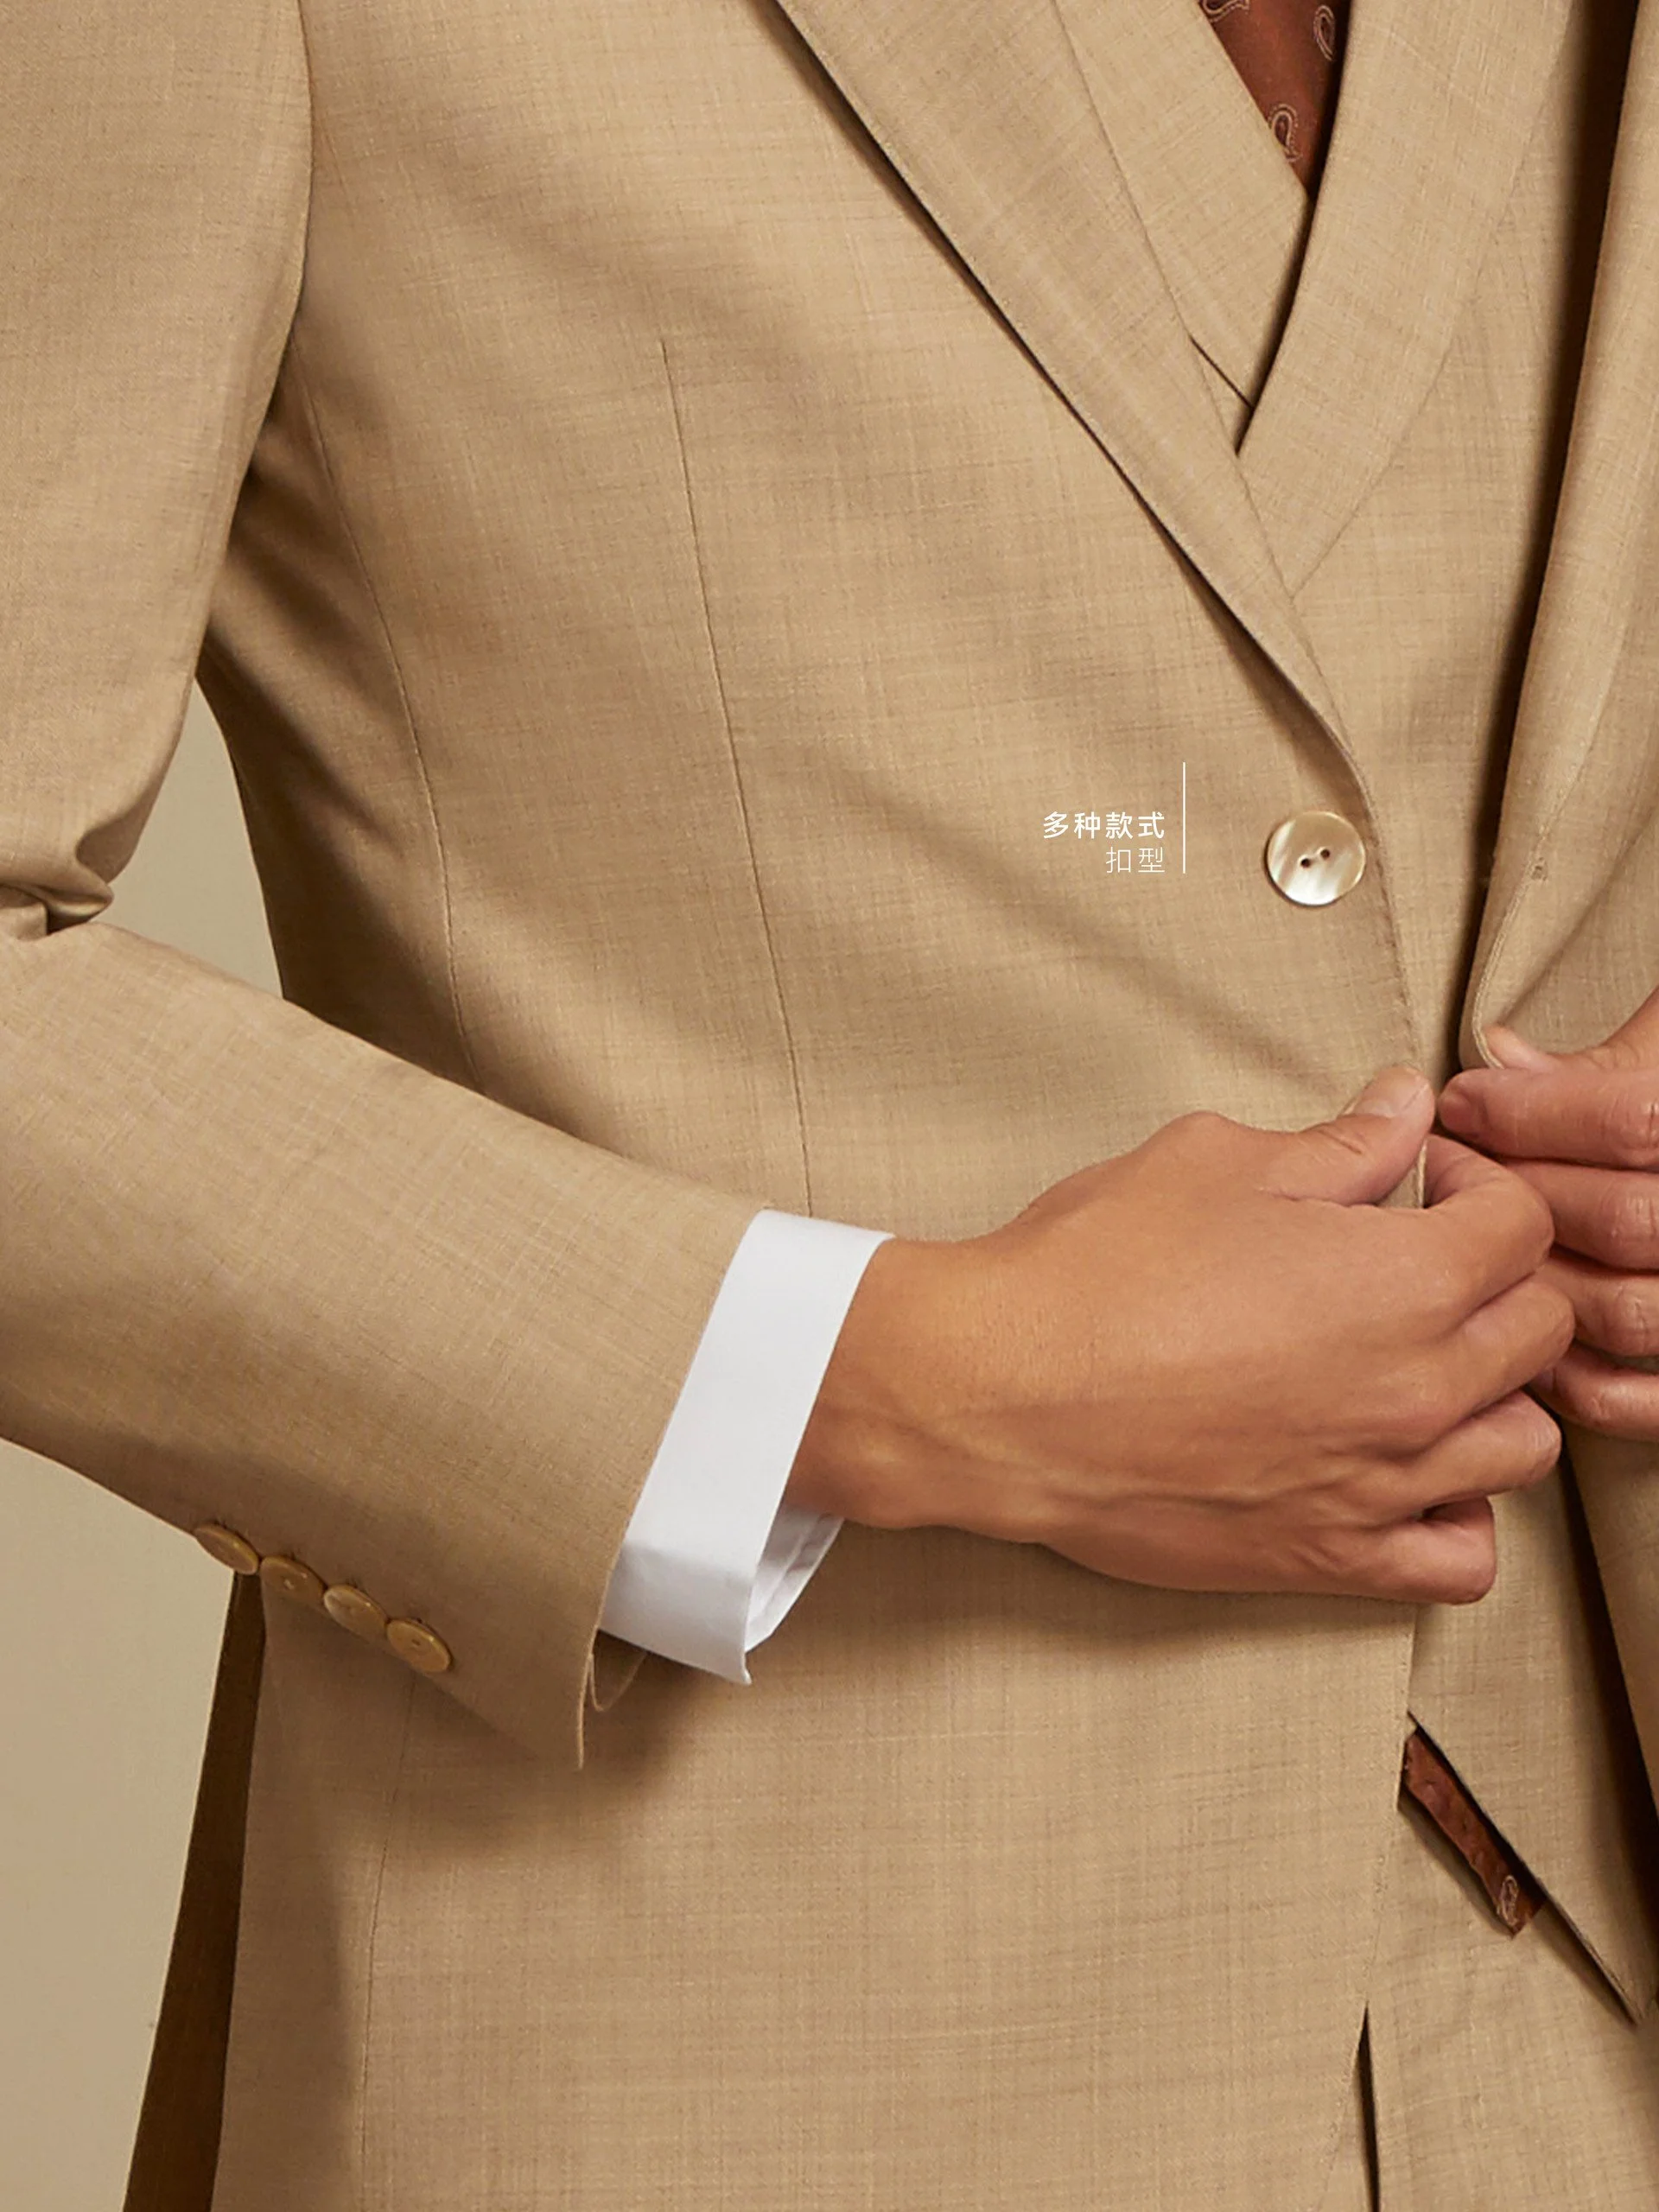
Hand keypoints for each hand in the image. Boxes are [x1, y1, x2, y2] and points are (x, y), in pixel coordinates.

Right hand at [786, 1067, 1571, 1604]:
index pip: (1523, 1223)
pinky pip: (1463, 1558)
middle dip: (1496, 1279)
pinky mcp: (1331, 1557)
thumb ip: (1338, 1145)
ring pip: (1523, 1446)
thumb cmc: (1092, 1272)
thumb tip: (1405, 1109)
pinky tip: (1403, 1469)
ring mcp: (1383, 1484)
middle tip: (1416, 1258)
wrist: (997, 1396)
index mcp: (1405, 1279)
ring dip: (1490, 1396)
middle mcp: (1418, 1389)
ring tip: (1417, 1365)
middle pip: (1542, 1331)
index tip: (1425, 1180)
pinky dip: (1457, 1514)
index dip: (1477, 1183)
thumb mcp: (1214, 1165)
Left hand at [1437, 985, 1658, 1440]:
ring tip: (1473, 1251)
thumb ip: (1593, 1069)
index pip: (1639, 1122)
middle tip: (1453, 1172)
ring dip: (1533, 1279)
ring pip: (1622, 1310)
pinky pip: (1630, 1401)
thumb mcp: (1651, 1078)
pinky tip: (1521, 1328)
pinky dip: (1569, 1377)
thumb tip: (1500, 1053)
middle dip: (1522, 1192)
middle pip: (1623, 1218)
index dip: (1538, 1109)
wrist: (1657, 1201)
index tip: (1462, 1100)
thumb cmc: (1648, 1133)